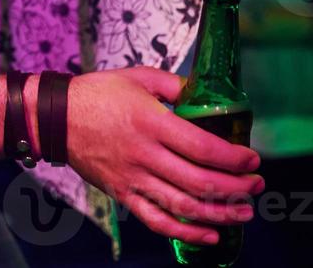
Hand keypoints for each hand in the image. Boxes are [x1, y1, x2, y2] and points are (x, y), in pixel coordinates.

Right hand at [62, 68, 262, 245]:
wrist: (56, 118)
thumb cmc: (98, 93)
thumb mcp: (139, 77)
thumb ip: (175, 85)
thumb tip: (204, 93)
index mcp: (151, 123)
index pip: (203, 148)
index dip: (234, 159)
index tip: (253, 160)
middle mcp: (144, 155)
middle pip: (200, 182)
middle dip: (236, 187)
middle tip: (256, 185)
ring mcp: (133, 178)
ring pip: (184, 206)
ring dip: (220, 213)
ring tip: (244, 211)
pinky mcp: (122, 194)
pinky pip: (157, 221)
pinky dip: (186, 233)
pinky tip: (209, 235)